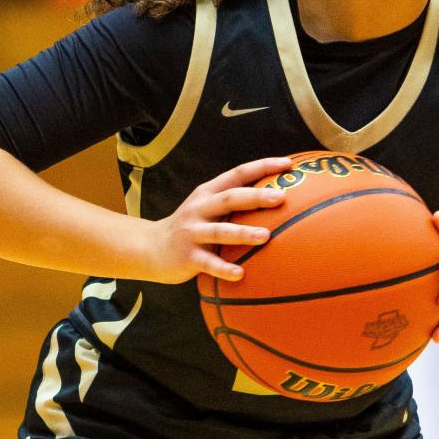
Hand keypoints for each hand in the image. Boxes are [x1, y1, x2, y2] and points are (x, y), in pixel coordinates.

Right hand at [144, 156, 290, 283]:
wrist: (151, 247)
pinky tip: (240, 274)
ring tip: (265, 236)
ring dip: (243, 233)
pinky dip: (224, 268)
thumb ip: (235, 202)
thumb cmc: (193, 226)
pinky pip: (208, 263)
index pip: (238, 174)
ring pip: (220, 231)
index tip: (287, 164)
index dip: (262, 167)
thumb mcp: (209, 207)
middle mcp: (200, 208)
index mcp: (209, 192)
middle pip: (230, 198)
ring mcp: (192, 232)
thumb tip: (281, 197)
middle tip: (281, 197)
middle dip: (256, 197)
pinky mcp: (187, 256)